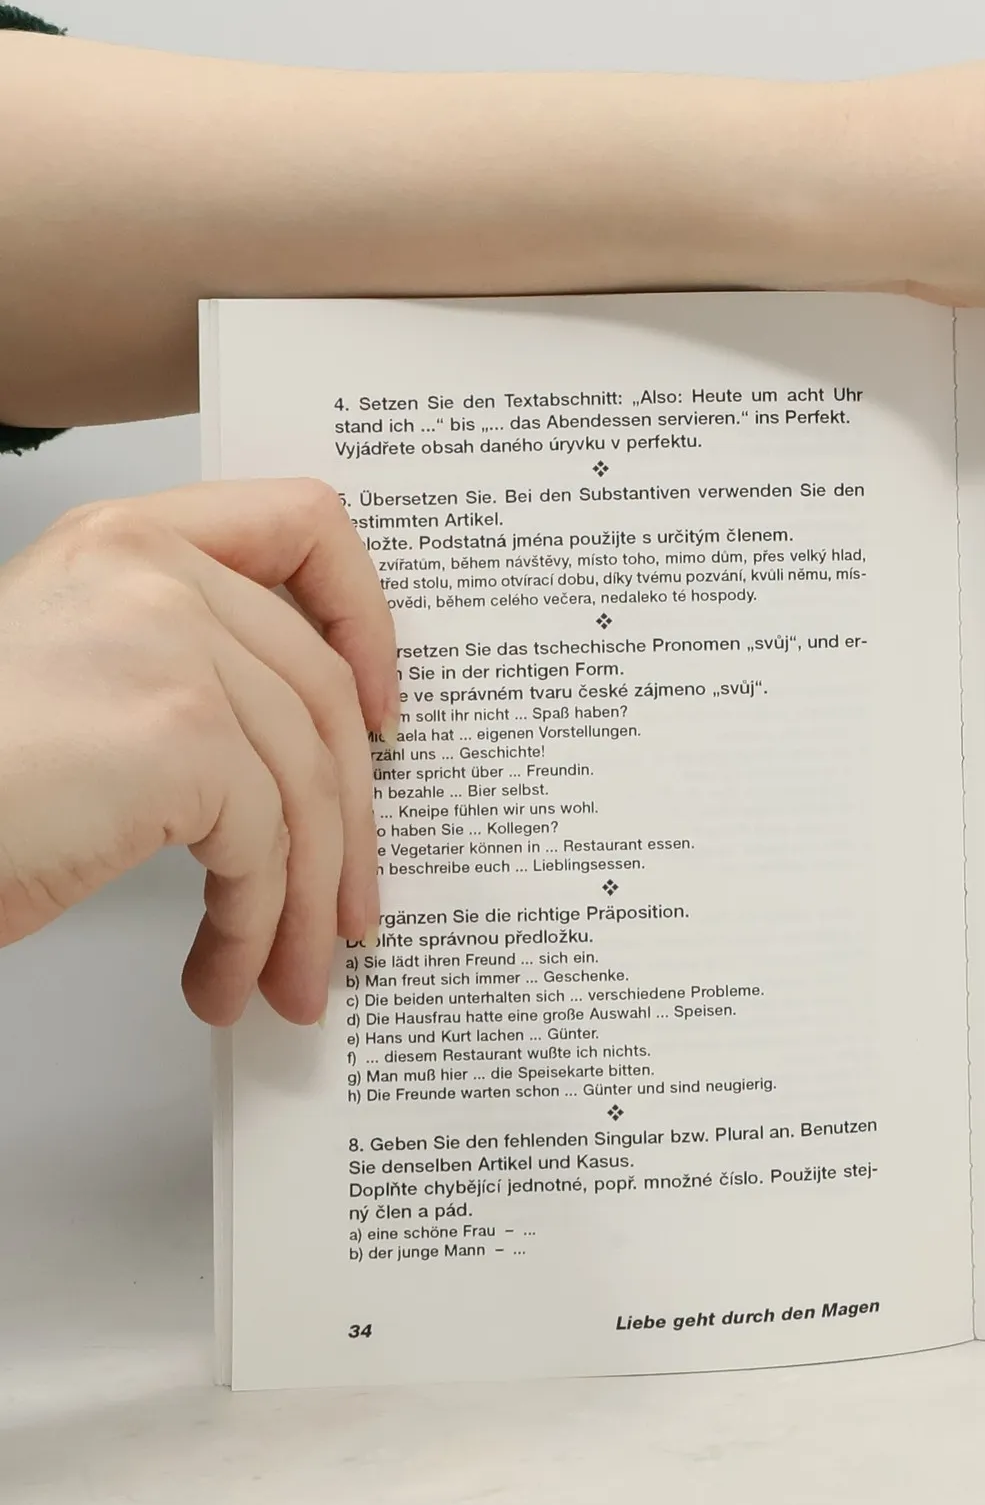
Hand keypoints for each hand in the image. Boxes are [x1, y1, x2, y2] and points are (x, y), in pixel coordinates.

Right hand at [0, 480, 399, 1024]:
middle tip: (345, 913)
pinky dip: (254, 928)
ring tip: (292, 978)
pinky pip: (262, 847)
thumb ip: (189, 671)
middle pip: (322, 696)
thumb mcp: (79, 680)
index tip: (385, 711)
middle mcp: (154, 572)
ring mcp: (172, 645)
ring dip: (301, 904)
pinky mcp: (179, 736)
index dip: (366, 620)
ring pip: (303, 786)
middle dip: (347, 825)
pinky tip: (225, 974)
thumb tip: (312, 767)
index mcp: (129, 541)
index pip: (302, 526)